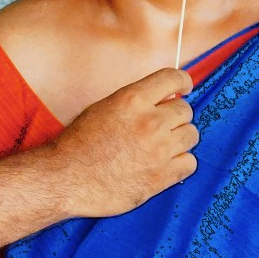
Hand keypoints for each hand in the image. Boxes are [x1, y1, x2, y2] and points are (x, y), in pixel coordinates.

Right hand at [42, 68, 198, 216]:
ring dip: (180, 139)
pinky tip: (165, 165)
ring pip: (191, 135)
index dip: (182, 82)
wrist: (66, 178)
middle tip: (163, 127)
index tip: (184, 89)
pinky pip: (190, 163)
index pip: (173, 78)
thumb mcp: (103, 108)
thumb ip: (134, 102)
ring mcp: (158, 150)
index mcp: (133, 99)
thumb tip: (162, 99)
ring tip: (162, 147)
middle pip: (186, 110)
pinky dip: (180, 164)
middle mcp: (150, 121)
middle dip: (176, 117)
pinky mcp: (162, 176)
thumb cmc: (79, 144)